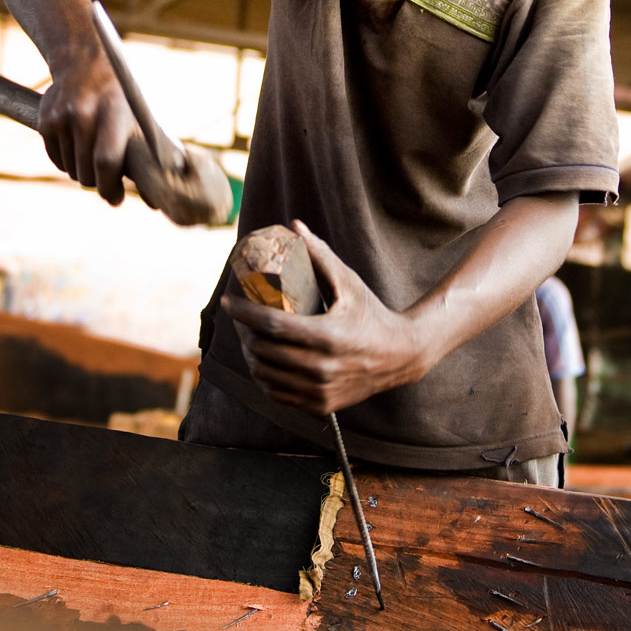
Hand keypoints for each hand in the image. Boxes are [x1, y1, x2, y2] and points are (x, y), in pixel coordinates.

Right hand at [37, 48, 136, 204]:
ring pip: (71, 169)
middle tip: (110, 182)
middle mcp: (85, 112)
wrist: (87, 61)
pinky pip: (57, 159)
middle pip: (86, 172)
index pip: (106, 161)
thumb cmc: (124, 99)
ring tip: (97, 158)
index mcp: (115, 112)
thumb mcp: (143, 119)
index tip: (117, 198)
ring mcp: (62, 115)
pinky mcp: (46, 119)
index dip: (111, 187)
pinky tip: (81, 148)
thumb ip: (150, 159)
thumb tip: (156, 204)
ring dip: (84, 172)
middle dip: (99, 184)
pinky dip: (68, 162)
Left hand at [222, 220, 426, 414]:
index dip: (245, 313)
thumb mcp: (349, 282)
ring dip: (250, 356)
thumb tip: (295, 226)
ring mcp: (320, 390)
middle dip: (243, 332)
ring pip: (265, 376)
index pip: (272, 325)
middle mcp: (321, 367)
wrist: (401, 354)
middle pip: (264, 351)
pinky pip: (279, 395)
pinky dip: (264, 379)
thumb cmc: (372, 313)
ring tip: (247, 338)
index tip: (229, 301)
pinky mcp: (320, 404)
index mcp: (327, 336)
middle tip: (238, 318)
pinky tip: (261, 362)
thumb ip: (320, 255)